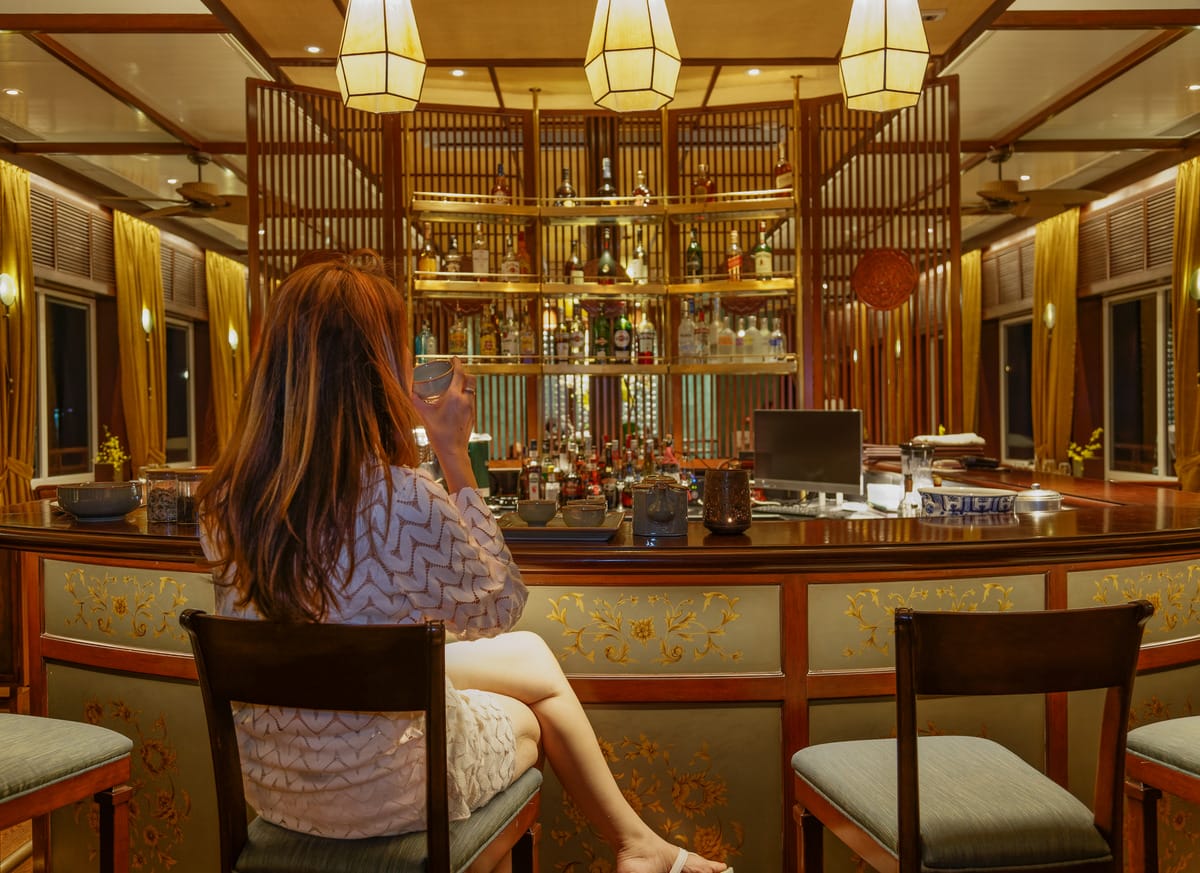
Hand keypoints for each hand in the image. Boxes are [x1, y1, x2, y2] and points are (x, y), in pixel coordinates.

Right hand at [412, 358, 476, 491]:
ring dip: (465, 384)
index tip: (454, 358)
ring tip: (455, 385)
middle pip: (470, 379)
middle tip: (455, 371)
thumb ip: (416, 401)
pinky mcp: (473, 415)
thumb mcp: (424, 415)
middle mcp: (466, 400)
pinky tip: (457, 400)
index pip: (460, 374)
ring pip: (472, 390)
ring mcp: (471, 408)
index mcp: (454, 397)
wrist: (453, 451)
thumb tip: (409, 391)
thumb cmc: (438, 434)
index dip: (457, 363)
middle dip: (464, 372)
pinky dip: (465, 395)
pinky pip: (471, 400)